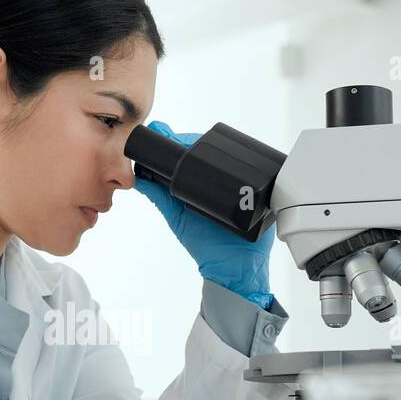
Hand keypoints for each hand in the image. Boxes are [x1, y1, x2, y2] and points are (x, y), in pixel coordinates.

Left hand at [133, 120, 276, 309]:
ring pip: (234, 156)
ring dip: (220, 148)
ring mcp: (243, 184)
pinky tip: (230, 160)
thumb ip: (161, 198)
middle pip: (213, 149)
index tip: (165, 131)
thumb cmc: (206, 244)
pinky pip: (256, 171)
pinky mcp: (260, 191)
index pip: (194, 153)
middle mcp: (224, 181)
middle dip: (197, 140)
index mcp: (204, 184)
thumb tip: (140, 179)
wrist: (234, 267)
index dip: (181, 141)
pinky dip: (245, 163)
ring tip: (201, 146)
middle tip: (181, 139)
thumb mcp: (178, 217)